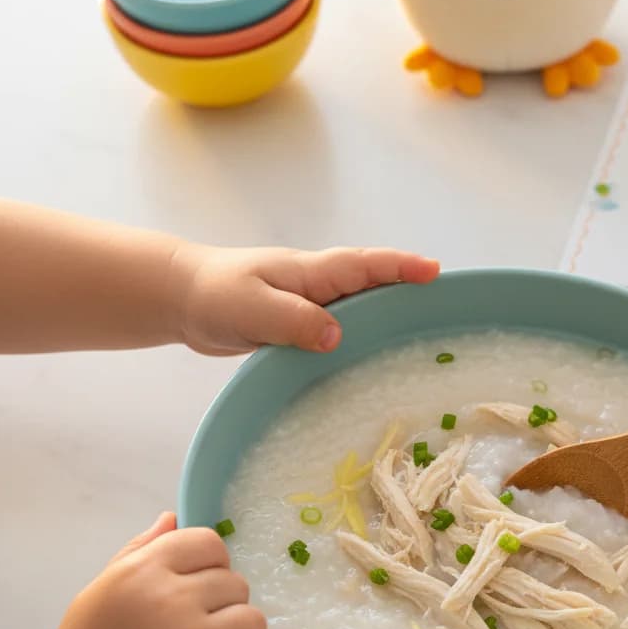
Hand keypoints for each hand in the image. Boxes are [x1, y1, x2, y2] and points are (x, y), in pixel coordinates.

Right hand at [28, 514, 283, 628]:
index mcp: (142, 571)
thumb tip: (174, 516)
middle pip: (237, 583)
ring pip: (255, 620)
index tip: (195, 596)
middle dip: (223, 607)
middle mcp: (169, 600)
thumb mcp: (101, 591)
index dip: (211, 568)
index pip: (210, 544)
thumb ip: (140, 551)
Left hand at [179, 245, 439, 355]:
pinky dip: (359, 342)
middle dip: (409, 290)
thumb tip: (337, 336)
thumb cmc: (214, 294)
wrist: (182, 300)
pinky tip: (370, 362)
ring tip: (420, 336)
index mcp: (311, 272)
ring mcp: (310, 306)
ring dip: (387, 318)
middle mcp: (318, 286)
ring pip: (358, 311)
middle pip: (373, 286)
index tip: (434, 271)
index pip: (365, 265)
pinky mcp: (299, 328)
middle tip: (445, 305)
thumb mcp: (252, 307)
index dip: (401, 268)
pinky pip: (339, 333)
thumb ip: (293, 320)